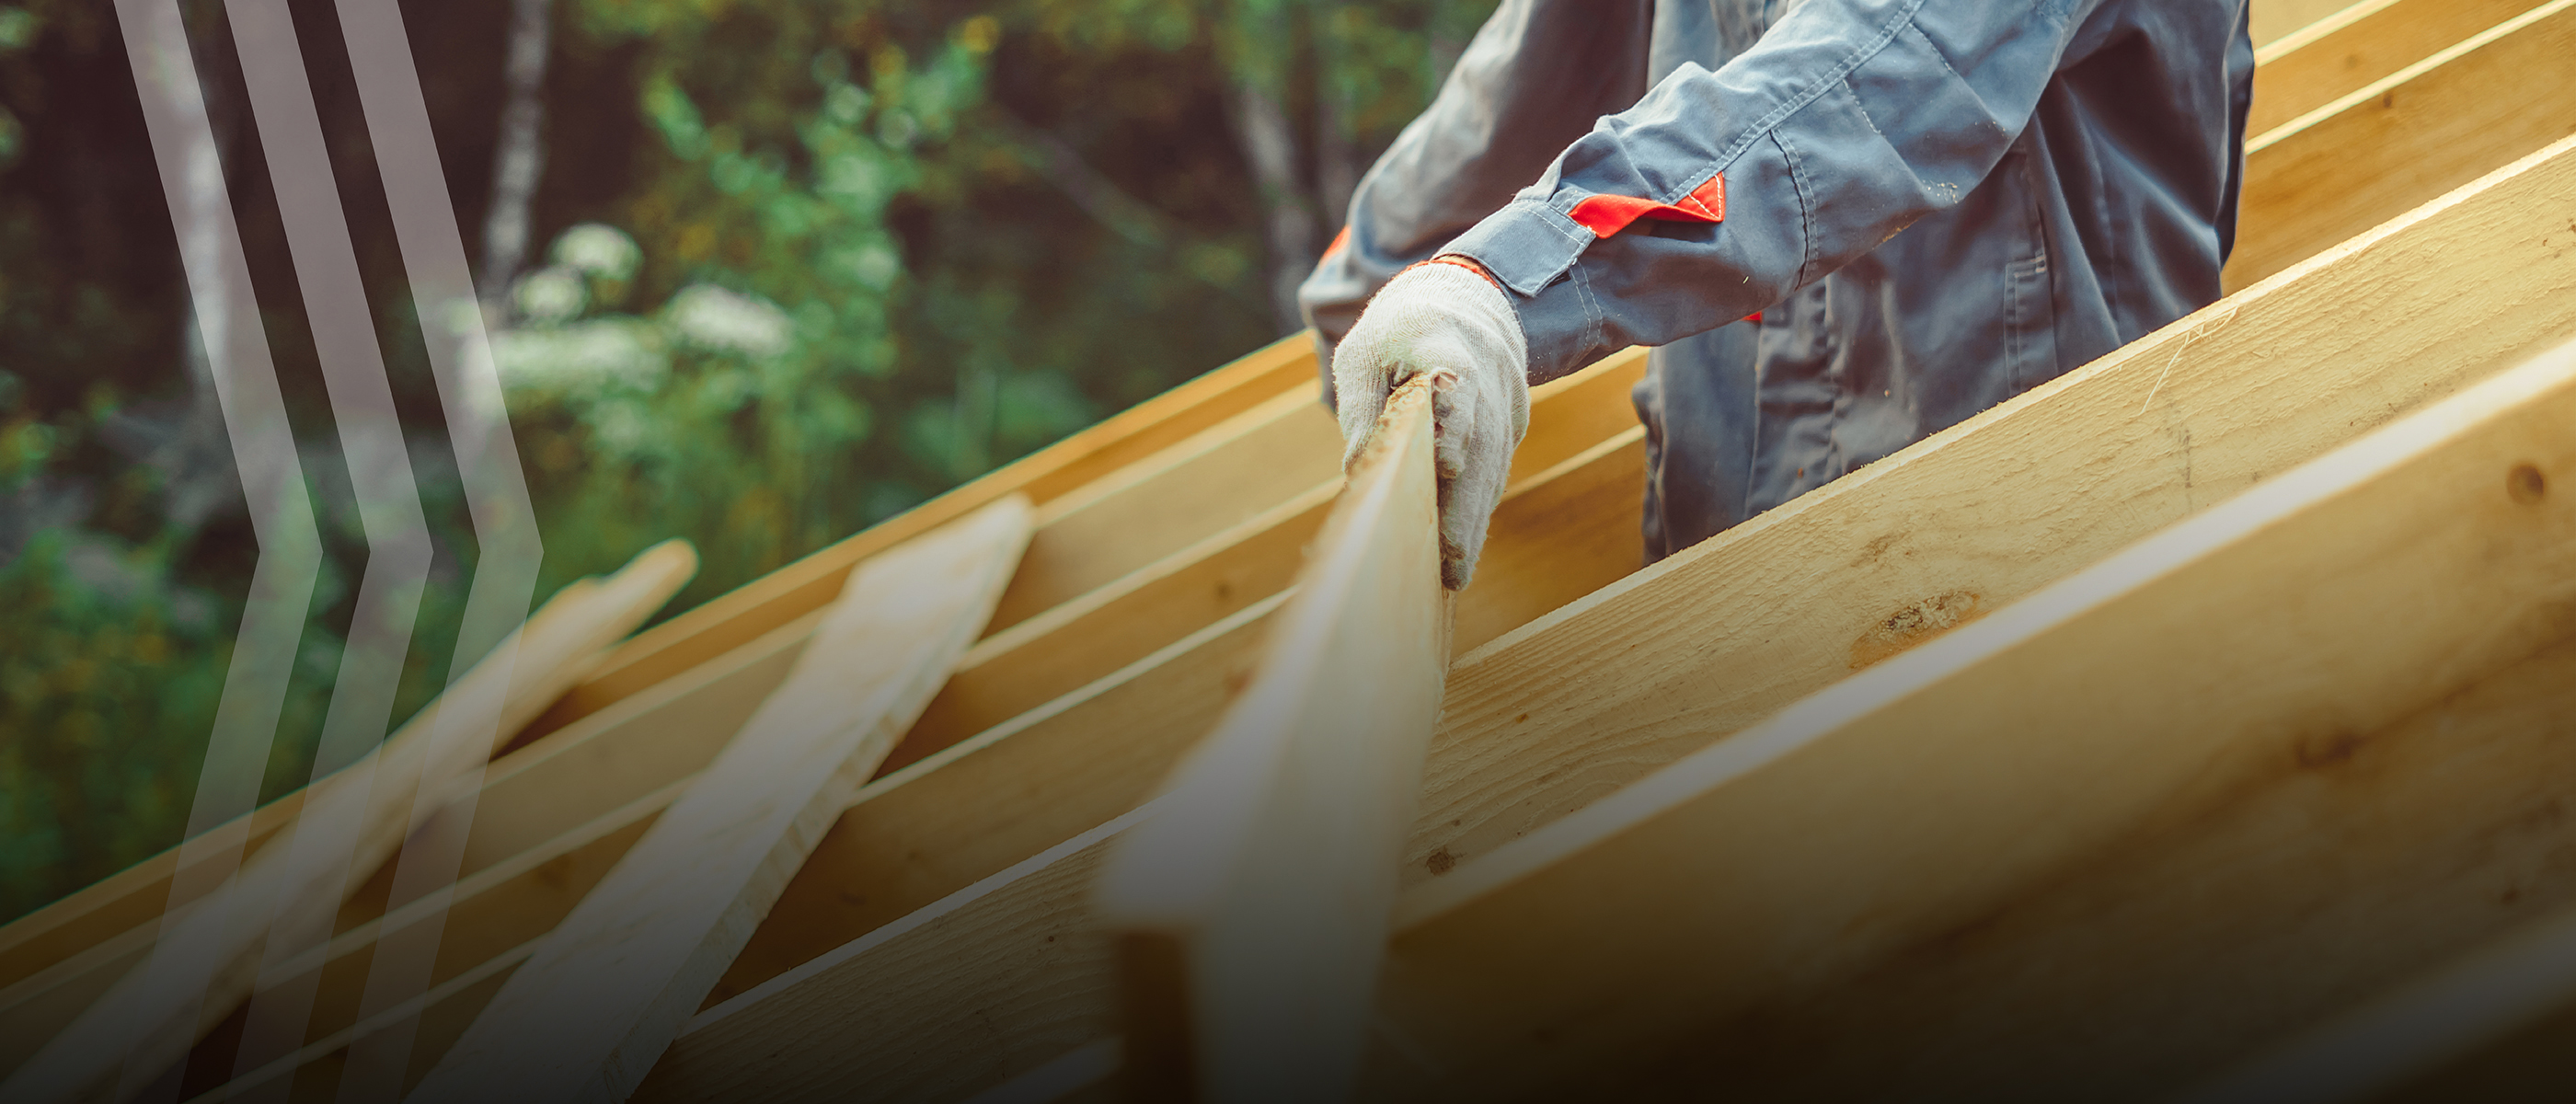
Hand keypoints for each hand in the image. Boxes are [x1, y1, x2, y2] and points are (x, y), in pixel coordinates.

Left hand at [1331, 258, 1529, 589]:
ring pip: (1493, 469)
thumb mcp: (1364, 355)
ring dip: (1474, 522)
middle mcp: (1487, 378)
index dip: (1454, 425)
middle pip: (1481, 447)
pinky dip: (1479, 511)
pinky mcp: (1512, 425)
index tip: (1447, 465)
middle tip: (1449, 561)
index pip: (1456, 387)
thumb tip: (1356, 469)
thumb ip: (1361, 406)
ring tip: (1453, 574)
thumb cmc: (1398, 332)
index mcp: (1445, 346)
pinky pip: (1495, 472)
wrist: (1466, 301)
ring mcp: (1505, 403)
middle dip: (1465, 506)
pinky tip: (1460, 551)